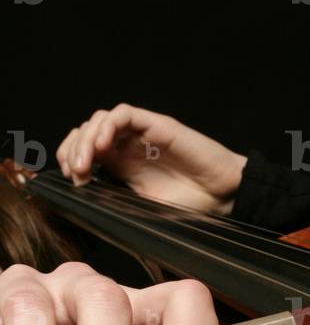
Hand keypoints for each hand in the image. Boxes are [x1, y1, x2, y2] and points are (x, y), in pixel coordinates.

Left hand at [56, 104, 246, 213]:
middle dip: (73, 150)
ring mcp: (141, 133)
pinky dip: (108, 126)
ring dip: (86, 139)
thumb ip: (118, 202)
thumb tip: (87, 206)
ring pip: (100, 120)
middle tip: (75, 173)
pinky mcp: (156, 124)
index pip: (85, 150)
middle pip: (86, 133)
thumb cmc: (193, 205)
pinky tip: (103, 146)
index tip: (73, 180)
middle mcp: (128, 146)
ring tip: (85, 162)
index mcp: (123, 165)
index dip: (71, 160)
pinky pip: (124, 115)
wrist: (224, 196)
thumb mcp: (145, 210)